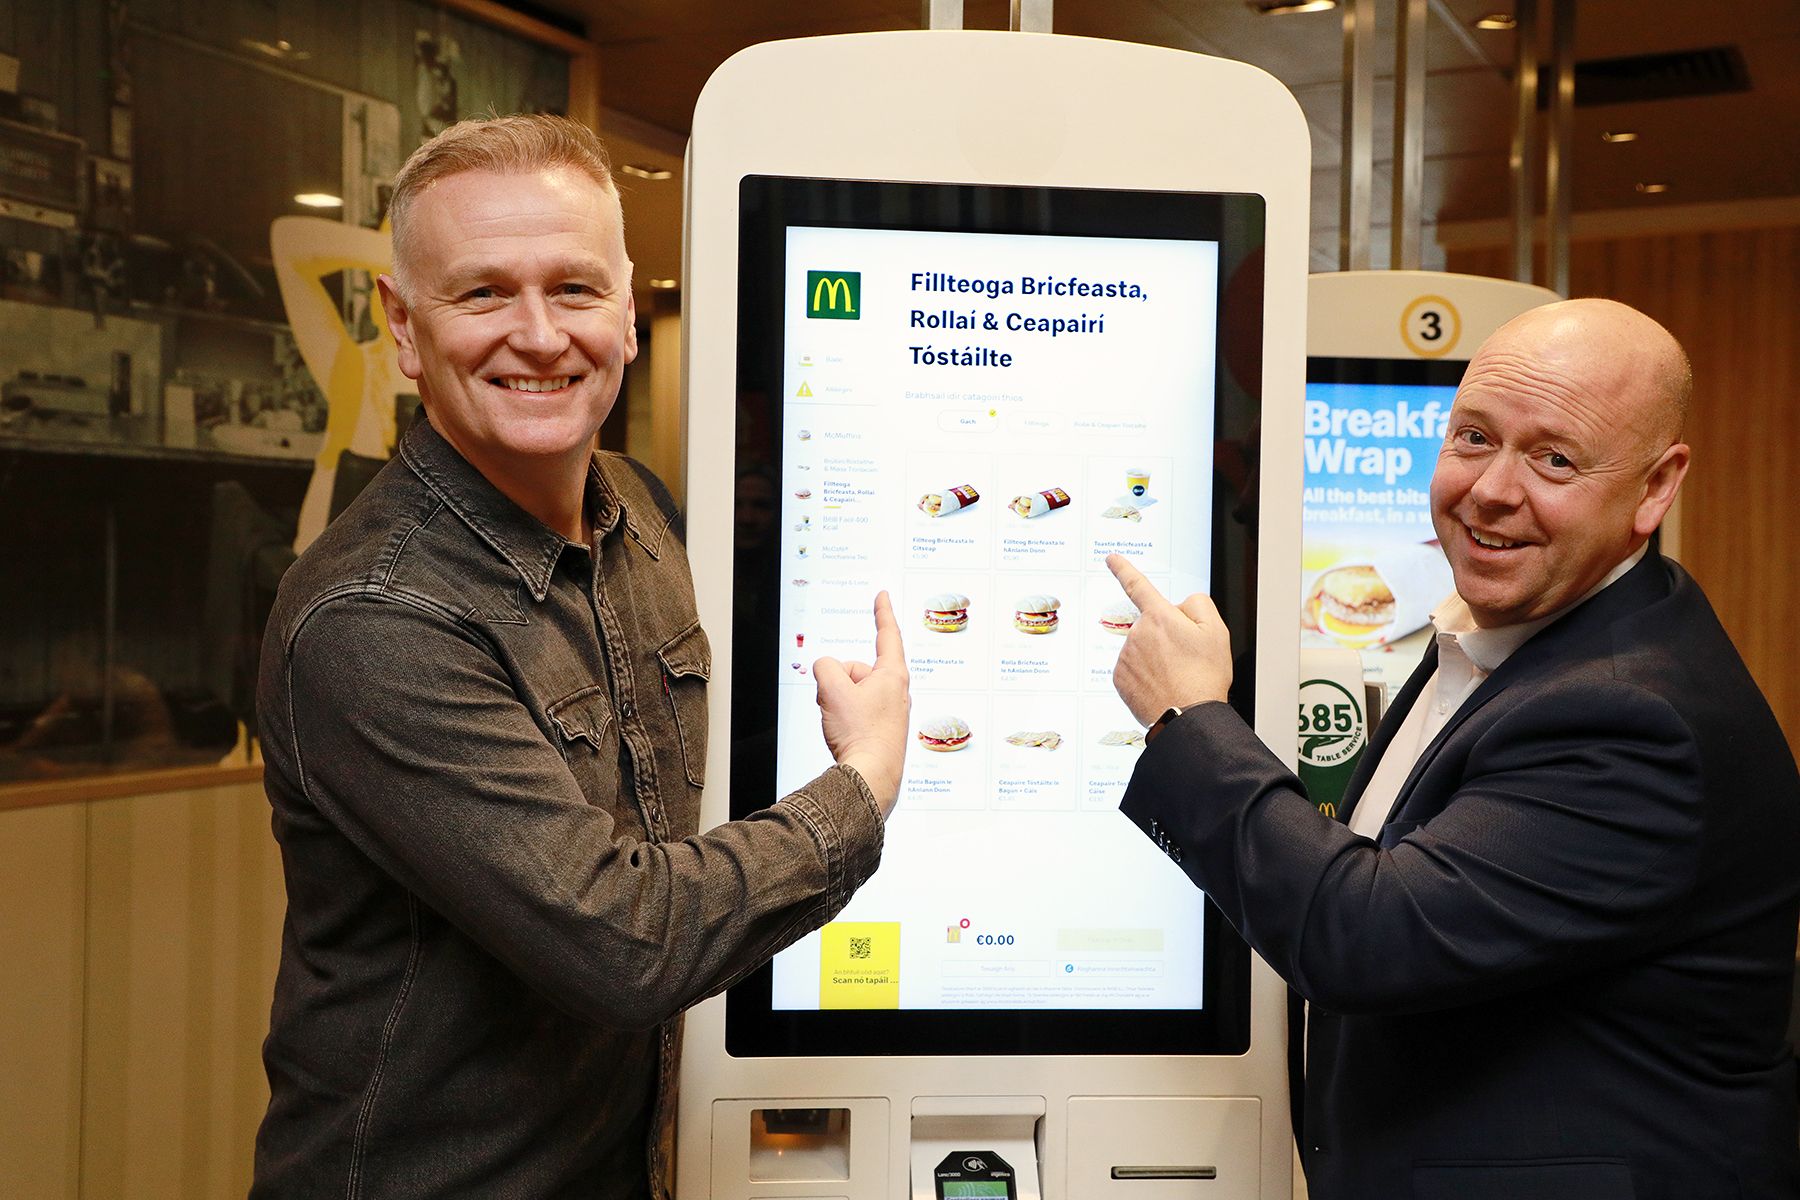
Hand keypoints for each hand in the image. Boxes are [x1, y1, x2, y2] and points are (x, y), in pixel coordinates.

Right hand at [813, 591, 910, 816]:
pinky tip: (845, 735)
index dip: (882, 612)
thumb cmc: (860, 734)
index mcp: (893, 675)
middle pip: (858, 669)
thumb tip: (826, 670)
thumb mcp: (832, 690)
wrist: (870, 777)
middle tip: (834, 703)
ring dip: (839, 702)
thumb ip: (825, 668)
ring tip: (842, 724)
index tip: (883, 597)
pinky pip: (855, 711)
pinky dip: (844, 718)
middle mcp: (897, 691)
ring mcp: (890, 711)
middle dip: (839, 680)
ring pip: (853, 692)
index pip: (887, 634)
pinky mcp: (882, 729)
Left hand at [1107, 554, 1231, 725]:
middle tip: (1186, 659)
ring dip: (1156, 658)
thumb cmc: (1204, 677)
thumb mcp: (1217, 631)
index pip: (1138, 585)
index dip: (1123, 569)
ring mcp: (1126, 657)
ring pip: (1143, 649)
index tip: (1111, 559)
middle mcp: (1137, 633)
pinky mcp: (1120, 679)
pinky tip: (1163, 686)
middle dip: (1166, 637)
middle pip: (1152, 627)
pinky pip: (1134, 670)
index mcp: (1160, 617)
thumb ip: (1199, 604)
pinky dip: (1147, 676)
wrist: (1189, 717)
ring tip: (1176, 677)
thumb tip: (1181, 604)